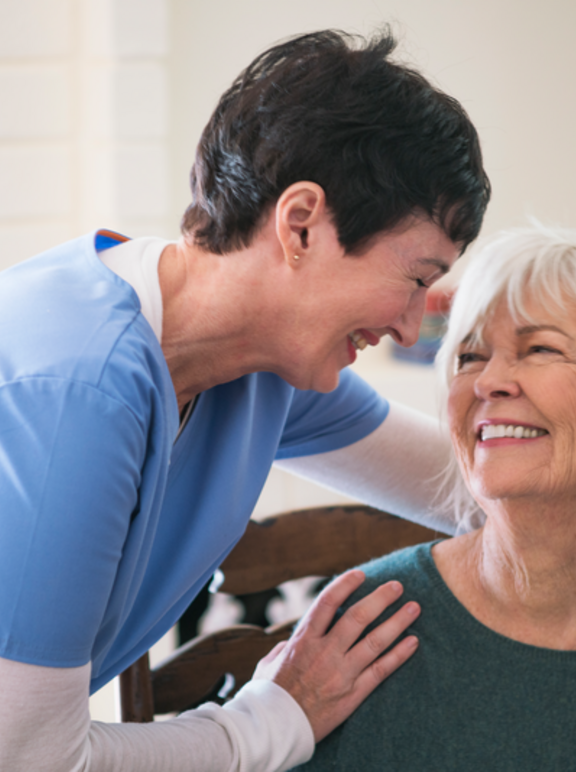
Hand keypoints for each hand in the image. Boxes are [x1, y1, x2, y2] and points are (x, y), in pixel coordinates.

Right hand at [252, 570, 419, 741]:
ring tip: (414, 608)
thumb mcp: (269, 663)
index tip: (361, 574)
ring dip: (397, 622)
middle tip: (397, 585)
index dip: (345, 584)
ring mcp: (341, 673)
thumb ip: (284, 648)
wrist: (275, 729)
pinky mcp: (353, 694)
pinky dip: (399, 655)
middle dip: (380, 598)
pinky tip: (413, 642)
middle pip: (358, 617)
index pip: (327, 602)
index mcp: (303, 640)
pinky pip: (381, 670)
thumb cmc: (268, 696)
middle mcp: (324, 652)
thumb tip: (289, 642)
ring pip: (375, 641)